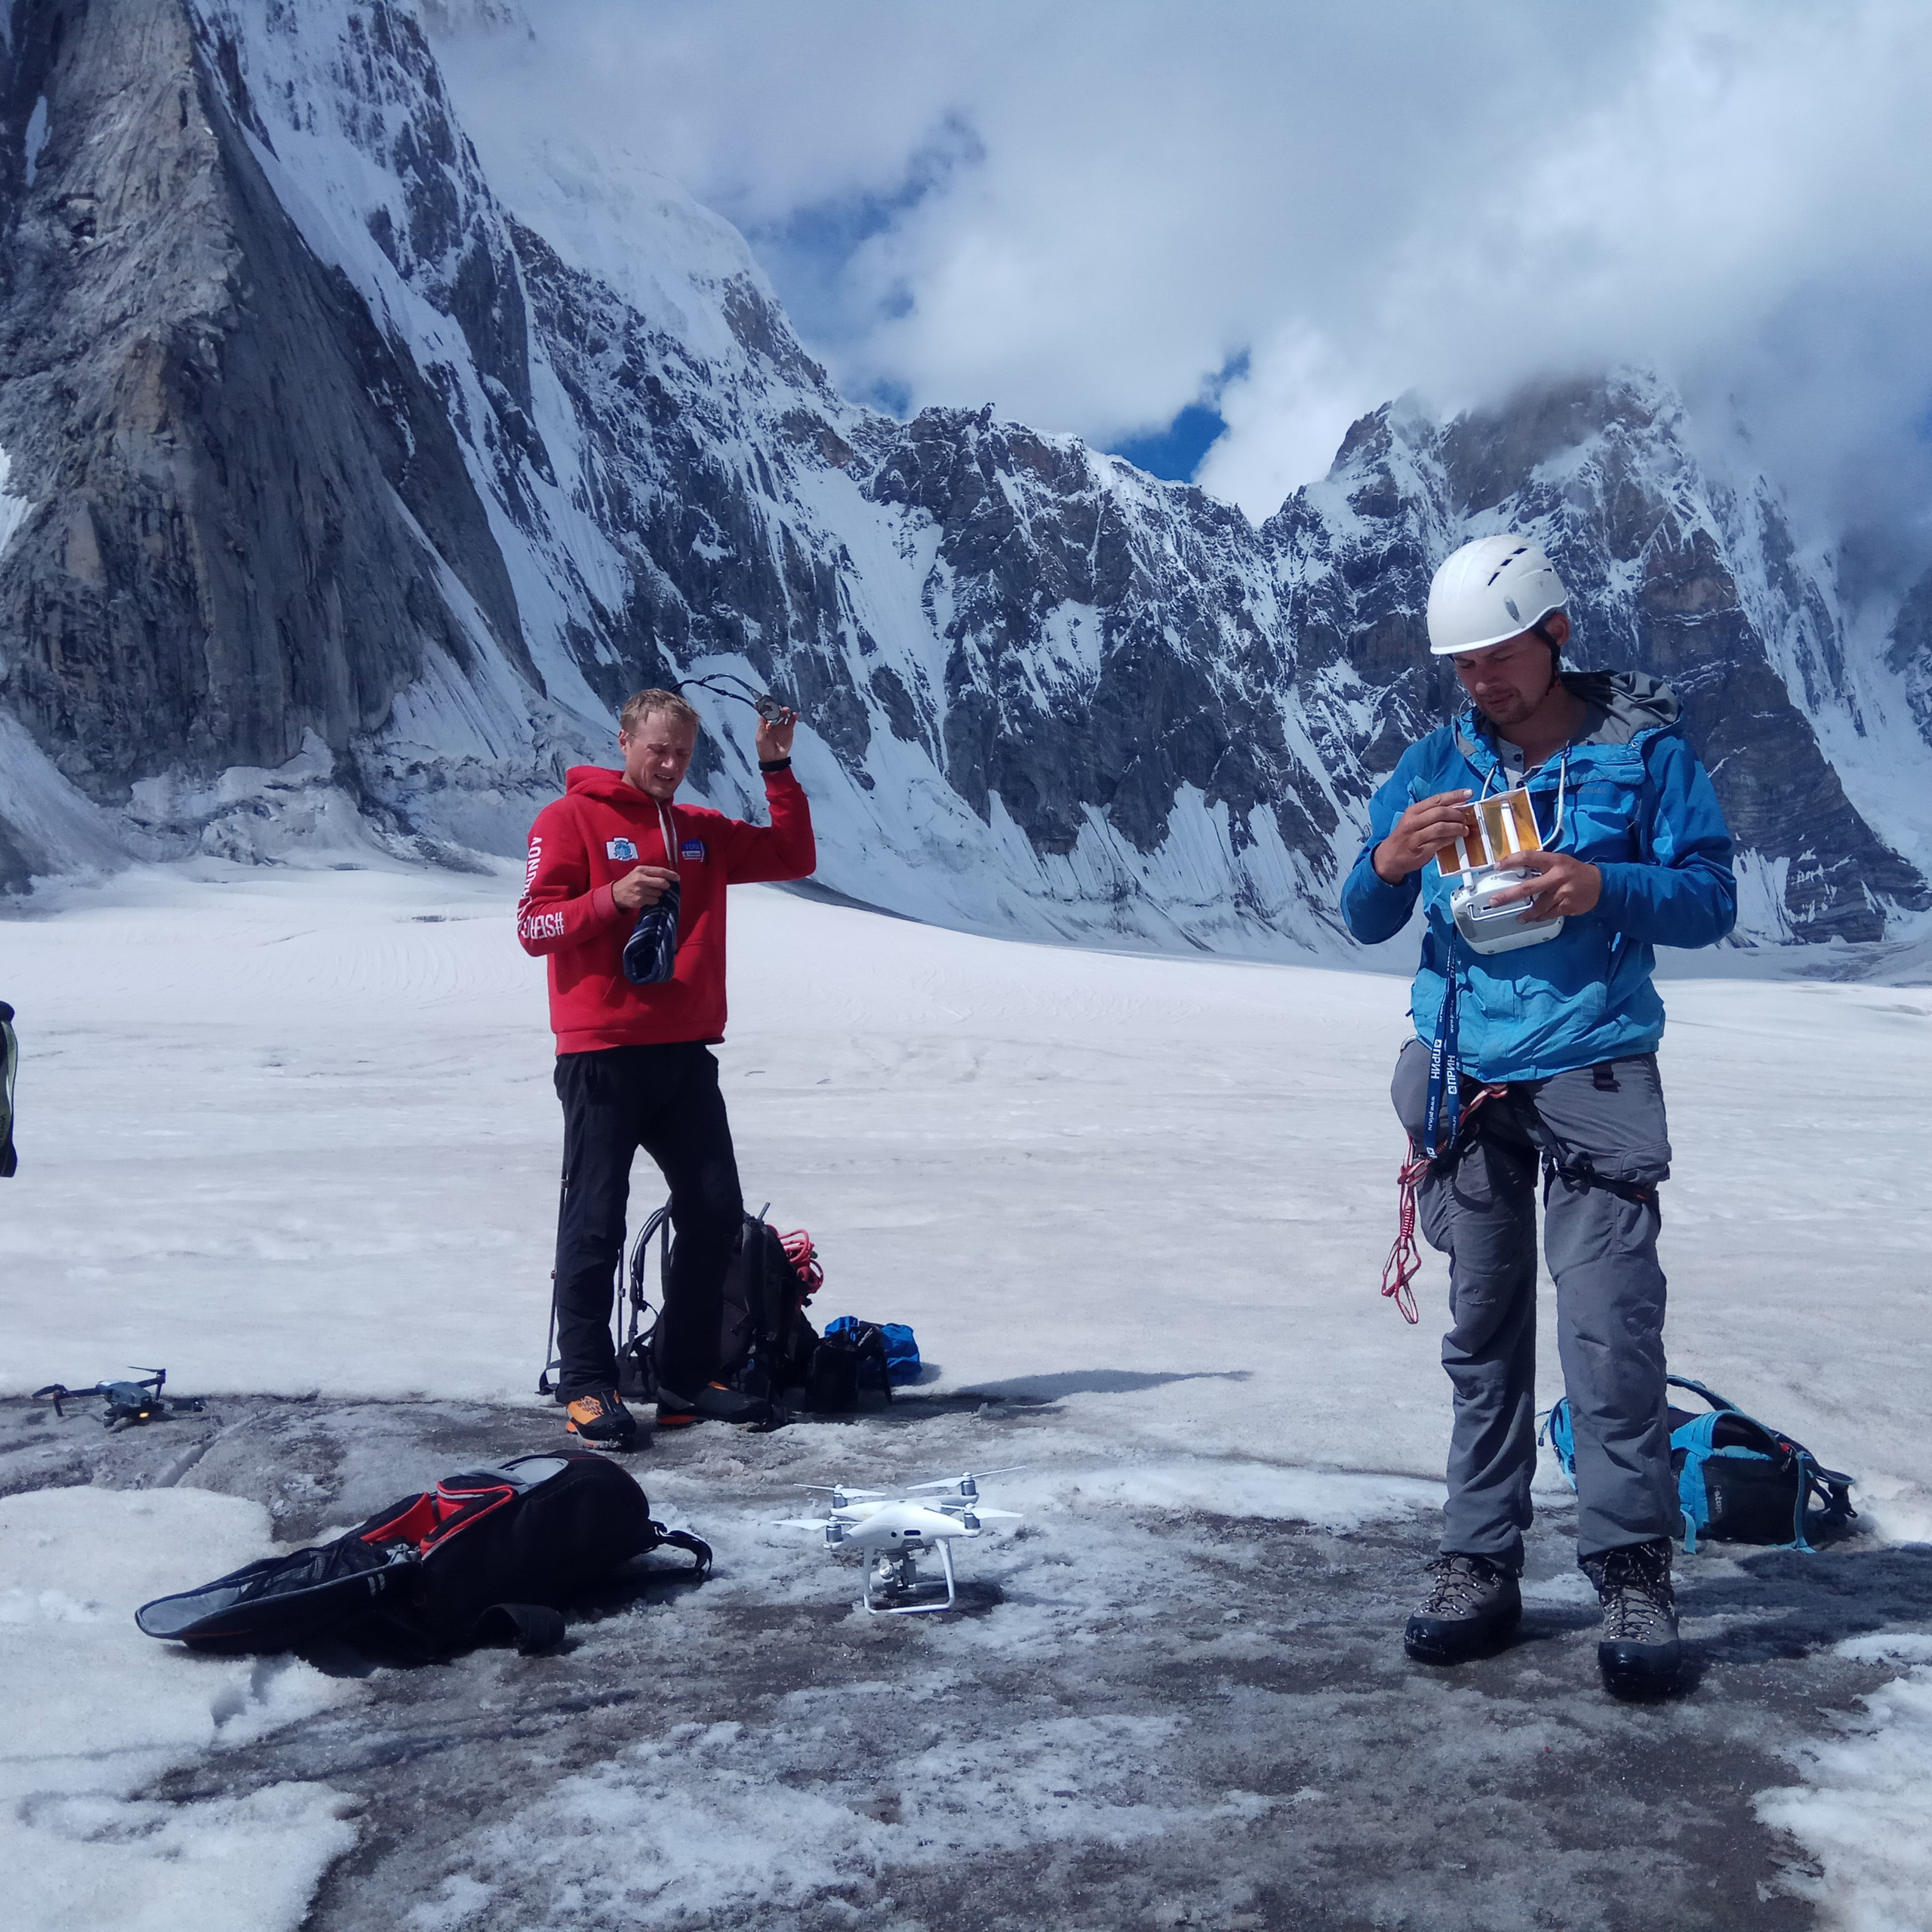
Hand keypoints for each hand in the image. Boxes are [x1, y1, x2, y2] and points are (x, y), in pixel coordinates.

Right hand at [611, 865, 676, 911]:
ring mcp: (640, 890)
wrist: (616, 894)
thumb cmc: (630, 882)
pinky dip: (653, 900)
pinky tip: (646, 897)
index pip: (660, 871)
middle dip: (666, 885)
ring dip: (658, 893)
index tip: (677, 878)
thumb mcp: (638, 873)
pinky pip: (654, 900)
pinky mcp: (640, 900)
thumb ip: (651, 873)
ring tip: (649, 892)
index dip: (671, 875)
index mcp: (641, 870)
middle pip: (662, 882)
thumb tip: (668, 877)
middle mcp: (640, 879)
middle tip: (666, 887)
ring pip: (659, 893)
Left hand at [755, 706, 797, 762]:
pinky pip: (792, 721)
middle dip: (777, 708)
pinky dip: (793, 717)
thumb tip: (761, 712)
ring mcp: (782, 726)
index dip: (766, 707)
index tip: (767, 702)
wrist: (774, 759)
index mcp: (765, 724)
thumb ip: (761, 724)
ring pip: (784, 715)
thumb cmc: (764, 749)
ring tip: (786, 710)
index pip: (766, 713)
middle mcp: (773, 724)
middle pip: (776, 712)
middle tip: (778, 708)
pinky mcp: (789, 730)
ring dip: (785, 711)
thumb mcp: (760, 736)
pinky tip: (794, 714)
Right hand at [1372, 790, 1474, 883]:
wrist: (1388, 857)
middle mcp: (1413, 822)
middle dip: (1457, 814)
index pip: (1436, 799)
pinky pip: (1440, 843)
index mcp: (1413, 811)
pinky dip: (1450, 839)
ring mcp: (1416, 837)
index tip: (1468, 793)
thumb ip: (1431, 813)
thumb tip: (1456, 807)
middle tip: (1464, 818)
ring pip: (1442, 828)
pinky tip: (1454, 839)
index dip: (1454, 795)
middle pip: (1441, 812)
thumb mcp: (1413, 820)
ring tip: (1463, 830)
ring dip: (1457, 828)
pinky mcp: (1420, 851)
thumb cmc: (1404, 836)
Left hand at [1485, 848, 1601, 919]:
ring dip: (1526, 913)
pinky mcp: (1568, 906)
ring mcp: (1563, 892)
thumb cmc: (1574, 871)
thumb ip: (1541, 864)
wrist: (1600, 884)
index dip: (1511, 861)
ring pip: (1538, 906)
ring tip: (1519, 917)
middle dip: (1508, 896)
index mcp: (1554, 861)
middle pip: (1528, 888)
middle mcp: (1557, 876)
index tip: (1497, 866)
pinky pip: (1549, 914)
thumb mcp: (1559, 861)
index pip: (1529, 857)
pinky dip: (1540, 917)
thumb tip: (1516, 870)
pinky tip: (1535, 918)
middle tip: (1494, 902)